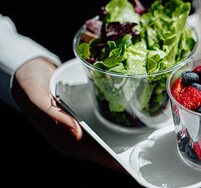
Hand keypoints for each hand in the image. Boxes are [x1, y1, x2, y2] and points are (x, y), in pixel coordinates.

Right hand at [12, 57, 126, 172]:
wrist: (30, 70)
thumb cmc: (29, 83)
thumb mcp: (35, 96)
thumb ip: (52, 114)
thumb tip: (75, 132)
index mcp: (56, 135)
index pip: (85, 151)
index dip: (104, 158)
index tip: (121, 165)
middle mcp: (68, 134)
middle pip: (95, 150)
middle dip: (114, 158)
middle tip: (135, 164)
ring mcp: (75, 127)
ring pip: (98, 141)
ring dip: (115, 147)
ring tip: (136, 152)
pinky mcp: (80, 118)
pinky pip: (97, 129)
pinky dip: (111, 132)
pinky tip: (125, 133)